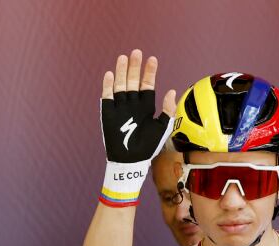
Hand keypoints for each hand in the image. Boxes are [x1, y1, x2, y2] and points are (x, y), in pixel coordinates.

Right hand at [100, 49, 176, 163]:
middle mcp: (132, 105)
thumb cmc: (147, 147)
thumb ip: (167, 110)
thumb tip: (171, 91)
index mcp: (145, 107)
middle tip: (136, 52)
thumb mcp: (162, 128)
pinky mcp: (108, 114)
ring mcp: (120, 108)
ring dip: (122, 72)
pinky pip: (107, 97)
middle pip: (133, 82)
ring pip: (120, 86)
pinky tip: (110, 74)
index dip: (149, 72)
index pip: (147, 85)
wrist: (130, 161)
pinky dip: (108, 86)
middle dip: (135, 67)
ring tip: (123, 58)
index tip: (152, 59)